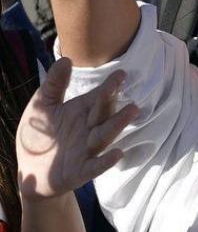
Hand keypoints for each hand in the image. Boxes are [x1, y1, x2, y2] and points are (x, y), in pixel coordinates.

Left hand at [16, 58, 138, 200]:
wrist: (30, 170)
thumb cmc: (40, 135)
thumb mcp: (41, 106)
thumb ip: (54, 84)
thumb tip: (67, 59)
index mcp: (81, 112)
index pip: (99, 97)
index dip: (110, 86)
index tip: (121, 73)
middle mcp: (88, 129)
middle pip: (104, 114)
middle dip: (115, 102)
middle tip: (127, 89)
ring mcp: (86, 150)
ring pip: (104, 135)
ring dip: (118, 124)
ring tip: (132, 111)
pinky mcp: (80, 171)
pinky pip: (95, 166)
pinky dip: (106, 161)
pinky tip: (118, 154)